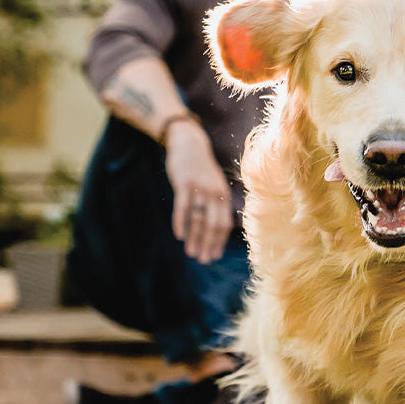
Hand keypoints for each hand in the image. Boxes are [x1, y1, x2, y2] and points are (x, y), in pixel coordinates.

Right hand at [164, 121, 233, 262]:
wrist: (189, 142)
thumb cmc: (200, 168)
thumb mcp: (213, 184)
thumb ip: (216, 203)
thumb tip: (216, 227)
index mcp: (224, 195)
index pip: (225, 223)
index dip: (220, 241)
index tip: (214, 256)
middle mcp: (215, 192)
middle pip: (213, 224)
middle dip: (209, 244)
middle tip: (203, 261)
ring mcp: (200, 188)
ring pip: (198, 218)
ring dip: (195, 238)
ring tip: (191, 254)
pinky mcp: (184, 183)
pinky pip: (183, 207)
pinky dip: (181, 222)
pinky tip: (179, 235)